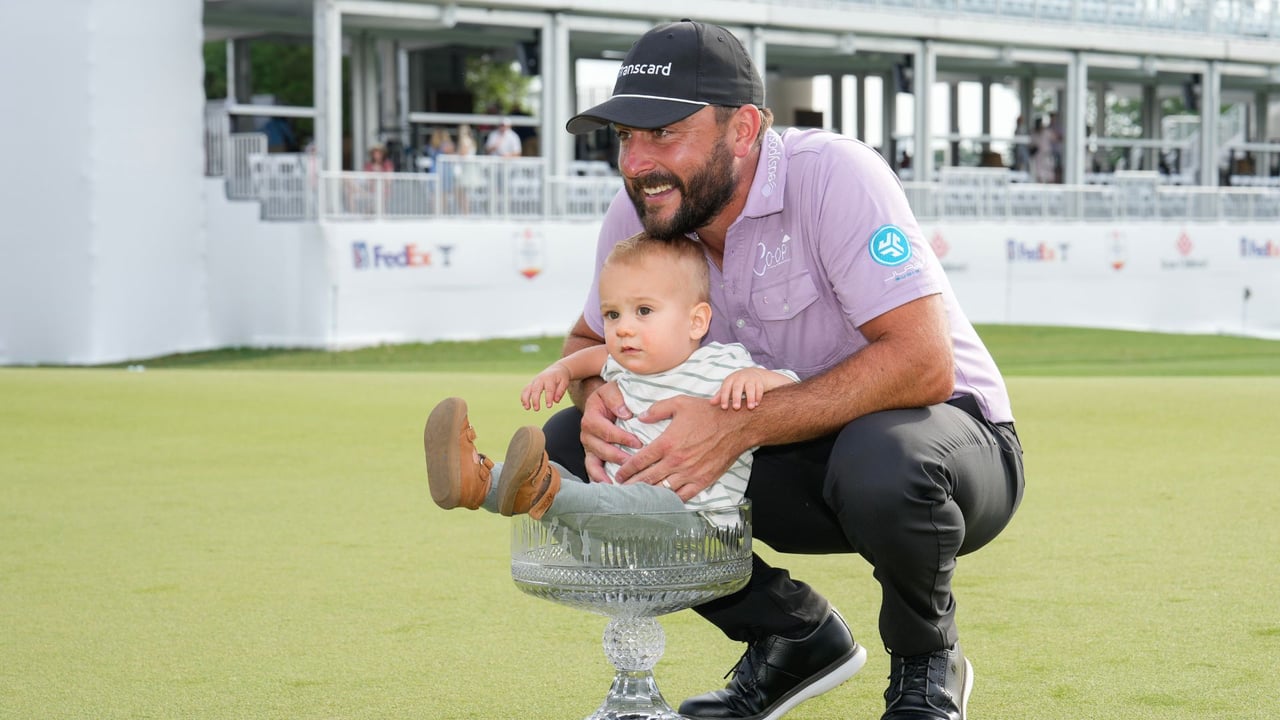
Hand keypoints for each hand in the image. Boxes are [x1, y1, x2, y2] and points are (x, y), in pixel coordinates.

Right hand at [521, 363, 570, 410]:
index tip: (549, 406)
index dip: (548, 398)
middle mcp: (540, 379)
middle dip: (535, 400)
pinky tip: (525, 406)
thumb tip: (556, 401)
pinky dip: (523, 398)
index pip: (549, 389)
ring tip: (527, 408)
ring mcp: (534, 381)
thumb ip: (561, 391)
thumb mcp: (565, 382)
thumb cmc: (561, 377)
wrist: (556, 369)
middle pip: (535, 389)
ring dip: (526, 399)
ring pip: (527, 389)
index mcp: (550, 378)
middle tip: (537, 409)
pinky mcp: (531, 384)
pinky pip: (525, 390)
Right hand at [579, 381, 640, 482]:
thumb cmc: (610, 396)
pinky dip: (598, 479)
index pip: (606, 431)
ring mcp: (588, 446)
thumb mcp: (611, 389)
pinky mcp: (591, 455)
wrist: (602, 401)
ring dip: (608, 472)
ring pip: (594, 462)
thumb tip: (625, 414)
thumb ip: (616, 399)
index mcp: (591, 417)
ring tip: (621, 481)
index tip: (638, 443)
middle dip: (618, 456)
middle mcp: (586, 433)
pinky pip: (591, 469)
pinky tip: (610, 487)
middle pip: (600, 448)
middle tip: (634, 463)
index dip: (622, 438)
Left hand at [615, 395, 745, 501]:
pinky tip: (663, 502)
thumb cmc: (708, 412)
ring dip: (648, 495)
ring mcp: (689, 473)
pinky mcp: (702, 481)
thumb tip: (641, 417)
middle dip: (631, 486)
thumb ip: (657, 410)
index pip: (639, 461)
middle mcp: (675, 461)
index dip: (626, 470)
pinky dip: (670, 500)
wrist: (736, 425)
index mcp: (666, 443)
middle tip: (621, 490)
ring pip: (662, 490)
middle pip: (647, 479)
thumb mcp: (680, 403)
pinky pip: (682, 496)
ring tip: (637, 499)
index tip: (619, 475)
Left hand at [712, 367, 782, 409]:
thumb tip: (711, 403)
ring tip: (750, 407)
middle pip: (737, 387)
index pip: (725, 388)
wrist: (753, 373)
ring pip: (750, 387)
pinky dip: (758, 396)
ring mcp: (750, 379)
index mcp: (730, 379)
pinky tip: (757, 404)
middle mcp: (740, 378)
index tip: (724, 408)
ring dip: (750, 397)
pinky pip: (759, 388)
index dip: (724, 398)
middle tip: (736, 408)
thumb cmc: (737, 383)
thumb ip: (720, 395)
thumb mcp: (728, 387)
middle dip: (737, 397)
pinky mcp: (759, 382)